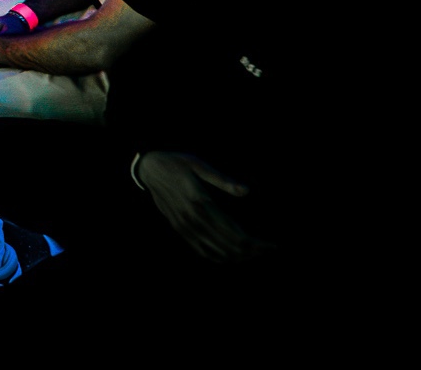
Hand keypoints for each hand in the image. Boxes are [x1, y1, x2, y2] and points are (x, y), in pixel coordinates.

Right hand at [135, 152, 265, 262]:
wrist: (149, 169)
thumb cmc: (176, 163)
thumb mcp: (199, 165)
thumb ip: (223, 180)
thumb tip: (246, 191)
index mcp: (200, 202)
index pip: (233, 232)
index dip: (255, 243)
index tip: (271, 244)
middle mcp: (192, 219)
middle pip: (228, 246)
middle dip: (251, 251)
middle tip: (267, 249)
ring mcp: (184, 226)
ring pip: (216, 252)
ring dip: (238, 256)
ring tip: (253, 253)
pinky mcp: (179, 229)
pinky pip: (201, 251)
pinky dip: (219, 257)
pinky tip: (230, 255)